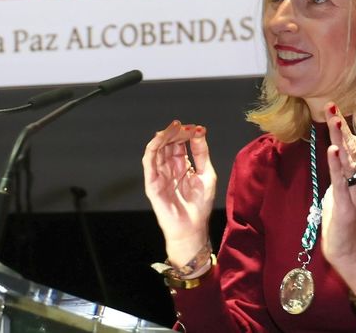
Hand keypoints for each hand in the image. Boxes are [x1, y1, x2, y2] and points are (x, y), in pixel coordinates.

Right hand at [142, 120, 215, 265]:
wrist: (192, 228)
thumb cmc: (200, 205)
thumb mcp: (207, 174)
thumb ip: (202, 153)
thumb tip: (199, 131)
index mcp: (182, 166)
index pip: (179, 144)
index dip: (185, 134)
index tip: (195, 128)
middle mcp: (169, 168)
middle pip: (168, 144)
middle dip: (175, 132)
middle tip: (183, 126)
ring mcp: (159, 174)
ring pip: (157, 149)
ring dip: (164, 136)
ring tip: (173, 128)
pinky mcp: (151, 182)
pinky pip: (149, 161)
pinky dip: (152, 148)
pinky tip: (159, 138)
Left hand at [321, 104, 355, 294]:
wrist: (350, 254)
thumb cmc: (341, 226)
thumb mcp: (337, 195)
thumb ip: (339, 178)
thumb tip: (336, 161)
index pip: (350, 149)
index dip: (343, 130)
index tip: (334, 109)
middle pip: (350, 149)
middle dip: (341, 127)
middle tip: (332, 106)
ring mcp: (353, 193)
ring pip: (347, 161)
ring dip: (340, 140)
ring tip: (334, 120)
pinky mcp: (344, 205)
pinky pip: (340, 181)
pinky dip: (337, 164)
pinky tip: (333, 149)